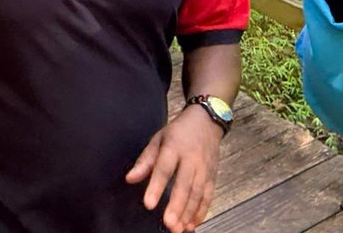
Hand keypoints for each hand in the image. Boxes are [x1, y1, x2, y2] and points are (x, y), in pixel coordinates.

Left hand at [124, 106, 222, 231]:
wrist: (206, 121)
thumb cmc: (179, 132)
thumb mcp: (158, 139)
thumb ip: (145, 161)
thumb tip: (130, 179)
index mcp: (174, 147)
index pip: (164, 169)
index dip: (156, 187)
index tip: (149, 204)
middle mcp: (191, 159)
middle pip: (184, 185)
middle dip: (177, 206)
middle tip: (169, 224)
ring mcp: (204, 169)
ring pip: (198, 193)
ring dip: (189, 213)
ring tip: (179, 229)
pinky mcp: (213, 176)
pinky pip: (208, 196)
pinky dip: (201, 211)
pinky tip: (193, 224)